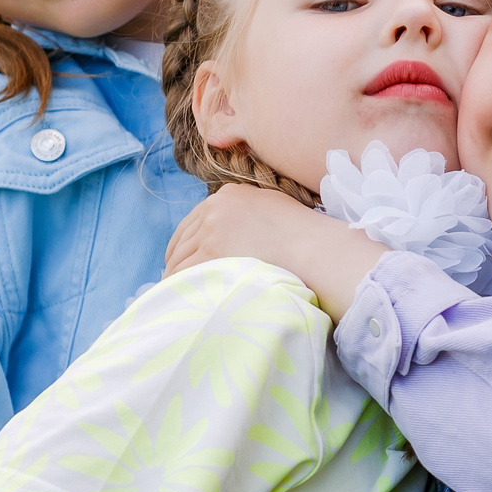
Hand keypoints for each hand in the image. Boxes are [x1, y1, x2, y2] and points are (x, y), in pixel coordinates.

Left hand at [164, 185, 387, 319]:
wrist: (314, 249)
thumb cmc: (303, 236)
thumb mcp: (272, 207)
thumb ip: (246, 214)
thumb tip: (231, 235)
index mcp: (228, 194)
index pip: (194, 221)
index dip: (186, 244)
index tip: (184, 261)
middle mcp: (215, 206)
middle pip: (182, 238)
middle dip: (177, 261)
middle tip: (177, 282)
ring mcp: (211, 228)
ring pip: (179, 256)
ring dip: (177, 275)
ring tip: (178, 294)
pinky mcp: (211, 250)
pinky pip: (183, 272)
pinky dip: (178, 285)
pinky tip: (181, 297)